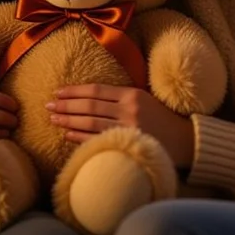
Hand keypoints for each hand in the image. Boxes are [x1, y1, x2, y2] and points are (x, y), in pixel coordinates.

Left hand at [48, 84, 194, 168]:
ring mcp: (129, 128)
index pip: (95, 90)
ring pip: (90, 123)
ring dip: (69, 121)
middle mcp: (129, 109)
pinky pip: (98, 140)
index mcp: (131, 94)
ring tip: (53, 120)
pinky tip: (67, 135)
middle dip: (66, 106)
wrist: (185, 140)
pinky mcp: (128, 144)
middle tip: (48, 106)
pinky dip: (80, 137)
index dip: (74, 91)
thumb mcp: (142, 99)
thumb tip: (86, 98)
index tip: (57, 93)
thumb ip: (118, 97)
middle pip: (89, 105)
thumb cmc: (160, 119)